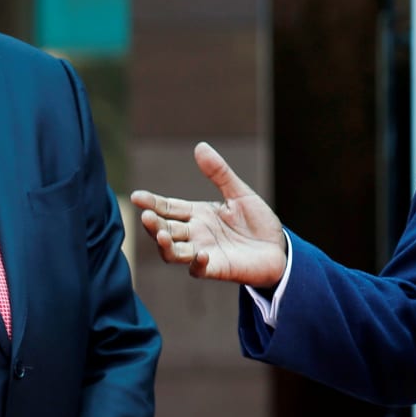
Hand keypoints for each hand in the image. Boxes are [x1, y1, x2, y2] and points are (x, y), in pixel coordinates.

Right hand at [131, 141, 286, 285]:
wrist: (279, 249)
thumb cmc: (258, 222)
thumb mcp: (239, 194)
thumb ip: (219, 173)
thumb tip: (200, 146)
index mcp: (197, 214)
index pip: (168, 208)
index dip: (151, 202)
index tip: (136, 196)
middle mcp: (195, 234)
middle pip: (165, 229)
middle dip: (153, 224)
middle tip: (146, 216)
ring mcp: (203, 252)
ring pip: (173, 252)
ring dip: (165, 245)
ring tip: (162, 235)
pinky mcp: (217, 268)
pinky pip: (198, 270)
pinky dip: (196, 263)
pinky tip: (202, 254)